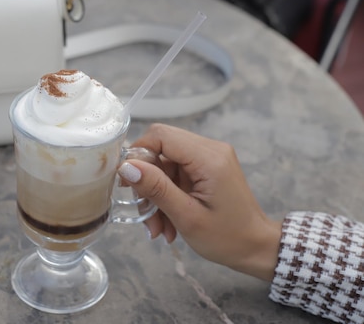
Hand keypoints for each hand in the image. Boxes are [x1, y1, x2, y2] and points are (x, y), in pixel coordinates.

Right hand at [117, 124, 281, 280]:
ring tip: (158, 227)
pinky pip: (175, 174)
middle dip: (146, 181)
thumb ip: (156, 188)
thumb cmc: (227, 237)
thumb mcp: (187, 216)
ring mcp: (209, 158)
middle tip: (144, 212)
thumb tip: (126, 166)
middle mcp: (210, 150)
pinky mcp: (206, 168)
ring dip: (156, 195)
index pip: (160, 135)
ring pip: (164, 164)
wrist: (256, 248)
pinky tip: (167, 222)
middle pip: (160, 149)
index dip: (138, 154)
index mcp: (209, 158)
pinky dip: (166, 196)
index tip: (127, 183)